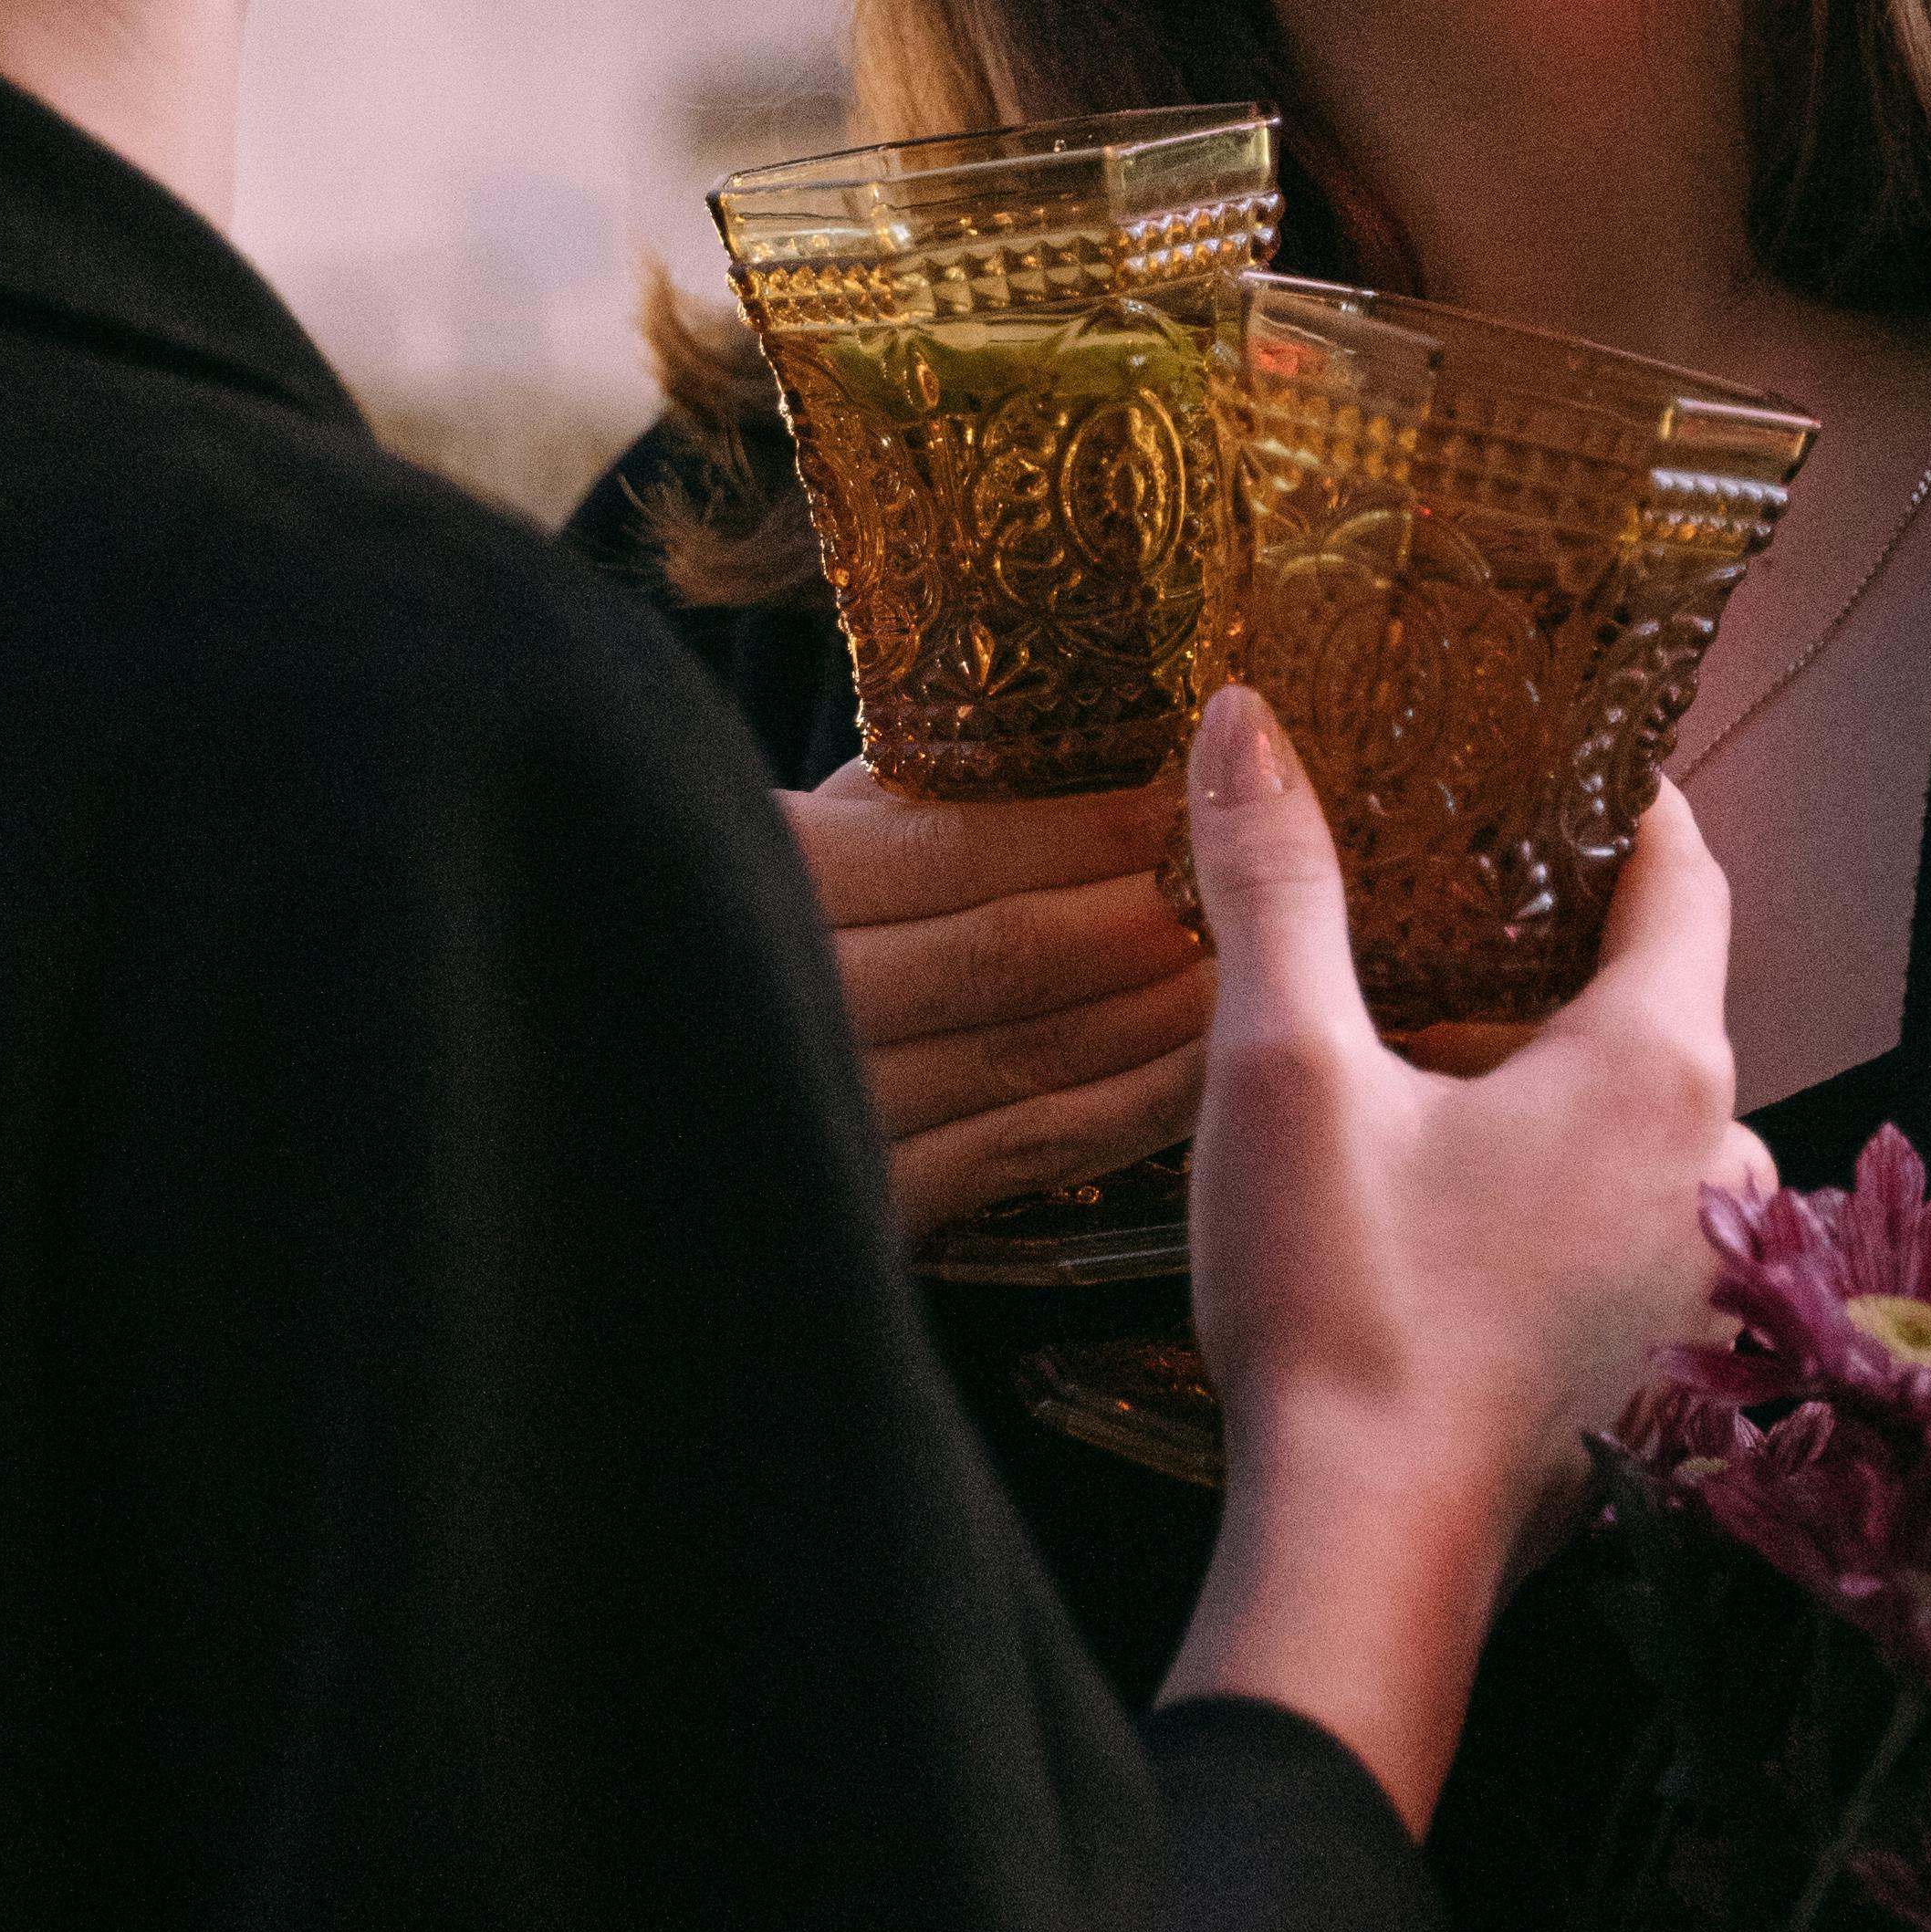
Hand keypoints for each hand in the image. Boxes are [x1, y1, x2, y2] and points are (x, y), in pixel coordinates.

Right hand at [783, 762, 1212, 1236]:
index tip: (1190, 787)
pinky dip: (1131, 1101)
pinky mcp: (881, 1207)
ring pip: (1025, 1050)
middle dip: (1140, 911)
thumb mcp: (829, 826)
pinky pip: (1026, 1149)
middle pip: (1000, 950)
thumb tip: (1091, 723)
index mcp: (775, 868)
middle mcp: (787, 991)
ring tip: (1248, 954)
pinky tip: (1205, 1062)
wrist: (682, 1177)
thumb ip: (924, 787)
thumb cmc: (771, 921)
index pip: (953, 844)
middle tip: (1243, 877)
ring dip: (1156, 1002)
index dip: (1085, 824)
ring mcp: (836, 1110)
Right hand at [1159, 703, 1757, 1822]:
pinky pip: (1640, 1230)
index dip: (1631, 803)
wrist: (1366, 1557)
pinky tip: (1466, 1201)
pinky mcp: (1665, 1374)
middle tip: (1463, 897)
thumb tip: (1242, 722)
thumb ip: (1275, 883)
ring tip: (1446, 1053)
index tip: (1572, 754)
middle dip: (1572, 944)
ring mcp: (1707, 1284)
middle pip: (1668, 1002)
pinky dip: (1572, 1188)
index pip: (1685, 875)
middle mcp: (1723, 1166)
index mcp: (1660, 1067)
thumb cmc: (1344, 1308)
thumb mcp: (1283, 1068)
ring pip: (1655, 1129)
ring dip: (1569, 1081)